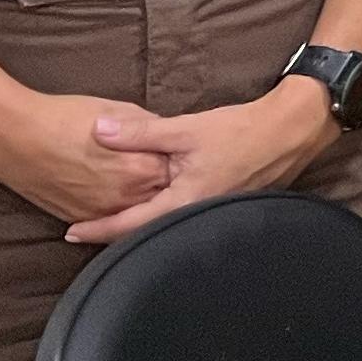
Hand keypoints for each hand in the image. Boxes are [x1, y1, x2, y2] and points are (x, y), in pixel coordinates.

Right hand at [0, 87, 169, 227]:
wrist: (14, 137)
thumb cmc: (65, 117)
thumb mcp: (117, 110)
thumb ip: (147, 127)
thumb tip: (164, 132)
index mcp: (140, 168)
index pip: (175, 170)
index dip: (174, 159)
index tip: (175, 151)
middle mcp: (124, 197)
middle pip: (157, 194)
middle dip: (159, 180)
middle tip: (154, 163)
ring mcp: (100, 212)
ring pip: (132, 211)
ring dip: (138, 197)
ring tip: (130, 176)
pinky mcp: (78, 218)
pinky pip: (106, 218)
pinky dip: (114, 207)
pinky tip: (112, 190)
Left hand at [66, 77, 341, 243]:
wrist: (291, 130)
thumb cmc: (242, 131)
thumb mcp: (187, 128)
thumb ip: (141, 133)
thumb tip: (98, 130)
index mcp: (182, 203)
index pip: (128, 224)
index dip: (96, 228)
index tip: (70, 232)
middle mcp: (196, 217)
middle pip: (146, 232)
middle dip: (115, 232)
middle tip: (85, 230)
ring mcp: (212, 215)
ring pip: (165, 227)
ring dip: (139, 224)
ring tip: (113, 223)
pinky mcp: (224, 206)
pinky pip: (183, 218)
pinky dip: (162, 216)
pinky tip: (156, 207)